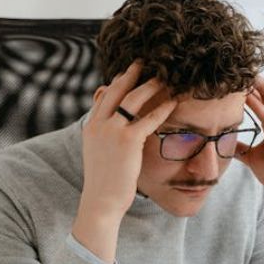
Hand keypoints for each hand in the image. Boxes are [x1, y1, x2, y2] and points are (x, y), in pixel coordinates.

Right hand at [72, 62, 175, 262]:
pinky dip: (162, 108)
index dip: (118, 81)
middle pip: (116, 89)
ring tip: (164, 77)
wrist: (101, 201)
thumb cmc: (104, 182)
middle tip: (146, 62)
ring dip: (150, 85)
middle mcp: (99, 124)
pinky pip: (148, 119)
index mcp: (91, 126)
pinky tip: (173, 102)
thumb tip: (118, 131)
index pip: (104, 95)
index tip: (130, 71)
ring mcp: (111, 131)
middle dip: (132, 73)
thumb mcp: (99, 154)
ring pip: (132, 99)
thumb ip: (106, 137)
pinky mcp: (127, 141)